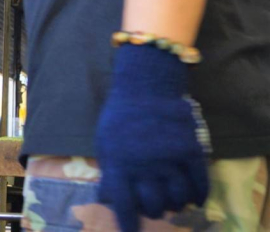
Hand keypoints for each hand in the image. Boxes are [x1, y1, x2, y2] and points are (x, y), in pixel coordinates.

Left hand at [96, 44, 209, 231]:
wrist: (146, 86)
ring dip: (176, 204)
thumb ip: (109, 171)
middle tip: (154, 205)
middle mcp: (144, 165)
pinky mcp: (191, 151)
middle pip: (154, 206)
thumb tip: (108, 199)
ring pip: (179, 199)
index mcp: (118, 163)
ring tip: (173, 199)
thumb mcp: (104, 143)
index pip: (124, 205)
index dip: (128, 224)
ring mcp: (169, 158)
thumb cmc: (120, 116)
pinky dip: (198, 195)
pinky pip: (200, 184)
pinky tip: (194, 196)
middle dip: (154, 210)